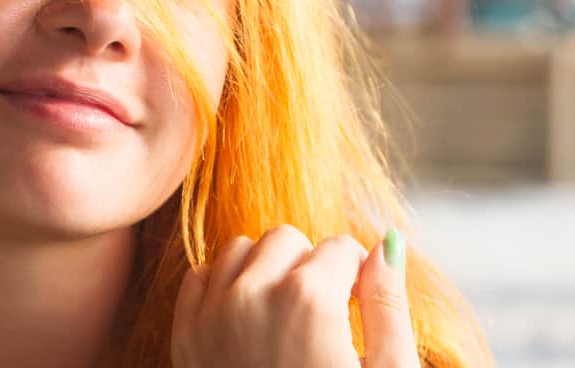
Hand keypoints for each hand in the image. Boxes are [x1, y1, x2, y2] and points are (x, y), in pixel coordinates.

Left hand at [171, 225, 418, 367]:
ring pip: (238, 249)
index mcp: (309, 299)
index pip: (340, 247)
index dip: (355, 277)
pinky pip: (200, 277)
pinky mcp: (185, 336)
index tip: (355, 309)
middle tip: (321, 315)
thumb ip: (388, 305)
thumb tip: (389, 243)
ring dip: (263, 270)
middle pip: (286, 239)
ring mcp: (211, 314)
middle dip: (308, 266)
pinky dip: (223, 287)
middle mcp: (253, 295)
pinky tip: (248, 321)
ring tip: (284, 315)